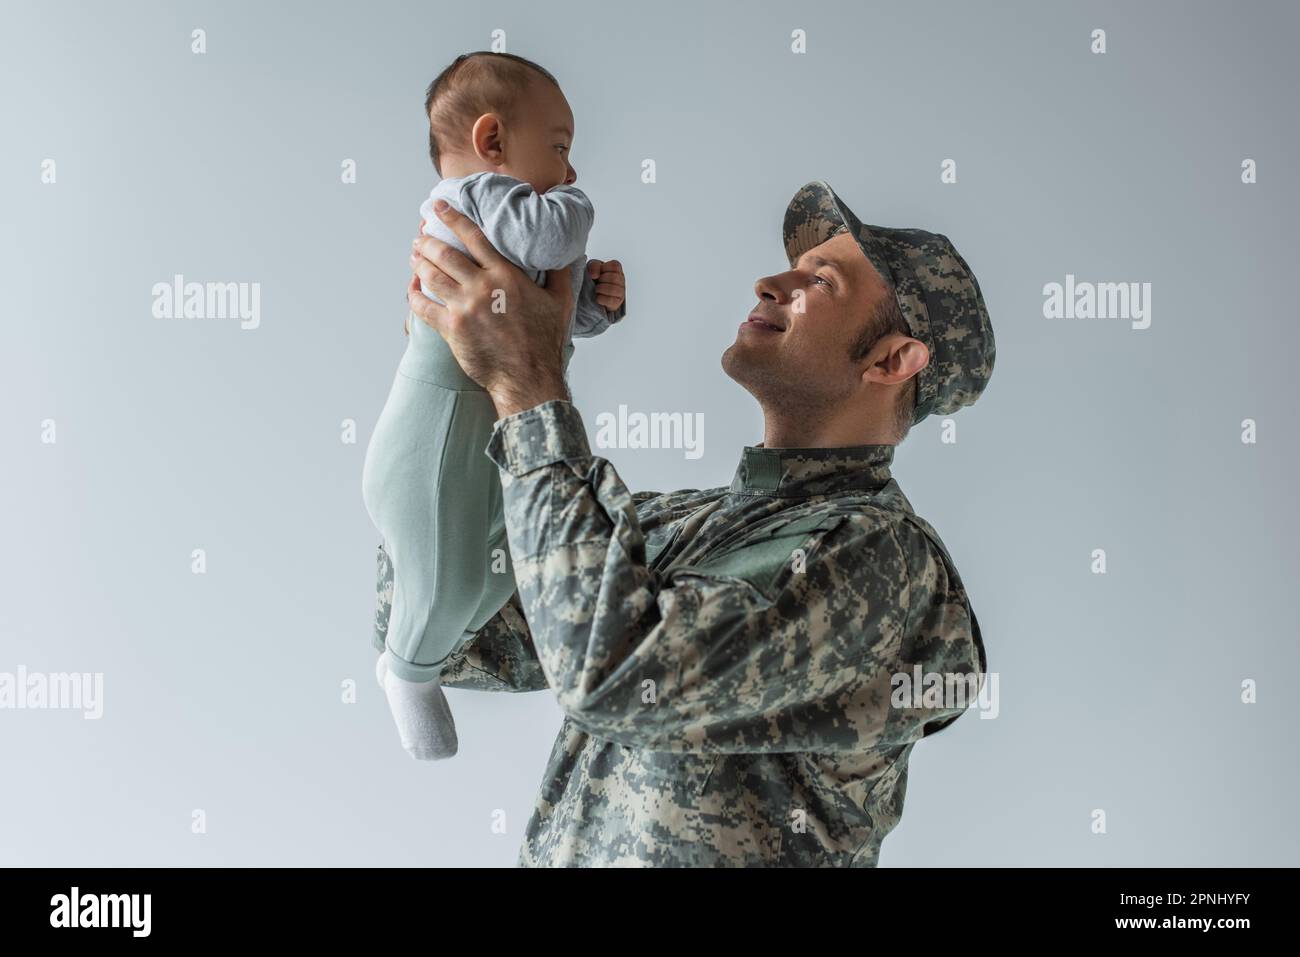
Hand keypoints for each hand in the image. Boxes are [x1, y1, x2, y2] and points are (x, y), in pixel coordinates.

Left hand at [408, 200, 572, 417]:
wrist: (529, 377)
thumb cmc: (545, 342)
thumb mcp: (560, 302)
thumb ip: (559, 273)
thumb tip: (565, 253)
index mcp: (506, 276)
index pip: (474, 237)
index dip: (452, 217)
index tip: (437, 206)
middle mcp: (482, 288)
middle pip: (445, 253)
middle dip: (428, 240)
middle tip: (421, 235)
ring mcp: (465, 308)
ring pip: (431, 276)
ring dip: (419, 263)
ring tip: (414, 256)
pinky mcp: (452, 330)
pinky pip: (423, 307)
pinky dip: (413, 294)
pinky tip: (412, 288)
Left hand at [587, 258, 624, 311]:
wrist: (591, 294)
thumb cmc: (594, 279)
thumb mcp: (592, 268)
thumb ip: (594, 266)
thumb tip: (594, 275)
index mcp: (617, 270)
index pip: (615, 266)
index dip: (603, 269)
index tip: (597, 273)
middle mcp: (621, 280)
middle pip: (613, 278)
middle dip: (601, 280)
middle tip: (596, 283)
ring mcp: (621, 292)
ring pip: (612, 289)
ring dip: (600, 289)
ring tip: (596, 290)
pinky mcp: (617, 302)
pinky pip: (610, 300)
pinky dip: (600, 298)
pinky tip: (598, 297)